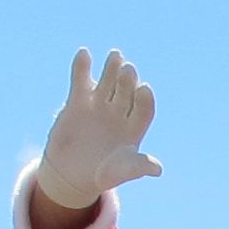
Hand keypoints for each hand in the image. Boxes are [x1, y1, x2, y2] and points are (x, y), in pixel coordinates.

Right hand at [36, 48, 161, 213]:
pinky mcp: (78, 101)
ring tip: (115, 55)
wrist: (70, 174)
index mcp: (135, 127)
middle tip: (129, 69)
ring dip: (111, 69)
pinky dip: (82, 67)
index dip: (145, 99)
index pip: (144, 109)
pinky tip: (84, 53)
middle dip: (128, 81)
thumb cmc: (102, 175)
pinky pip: (81, 81)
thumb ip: (138, 167)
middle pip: (127, 92)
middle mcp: (120, 112)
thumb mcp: (120, 172)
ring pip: (108, 82)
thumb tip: (158, 170)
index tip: (144, 89)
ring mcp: (100, 105)